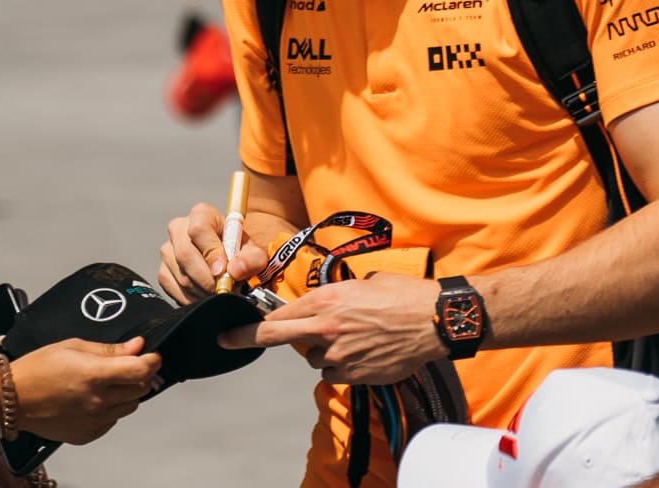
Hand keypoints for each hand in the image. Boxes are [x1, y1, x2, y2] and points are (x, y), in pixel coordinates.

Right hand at [10, 337, 162, 444]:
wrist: (12, 399)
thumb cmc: (37, 369)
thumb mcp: (73, 346)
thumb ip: (109, 349)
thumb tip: (136, 346)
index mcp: (95, 375)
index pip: (143, 370)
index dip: (153, 360)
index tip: (152, 355)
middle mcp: (98, 401)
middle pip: (141, 388)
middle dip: (139, 375)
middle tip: (125, 366)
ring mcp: (94, 420)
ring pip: (130, 406)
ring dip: (126, 393)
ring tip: (105, 383)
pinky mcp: (87, 434)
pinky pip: (112, 420)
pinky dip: (111, 409)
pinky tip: (94, 399)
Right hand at [158, 202, 268, 304]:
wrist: (228, 263)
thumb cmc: (238, 252)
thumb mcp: (252, 252)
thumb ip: (252, 258)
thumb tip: (235, 269)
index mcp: (201, 214)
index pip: (199, 228)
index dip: (211, 252)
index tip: (223, 270)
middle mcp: (179, 228)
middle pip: (185, 254)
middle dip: (207, 278)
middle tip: (223, 289)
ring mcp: (168, 250)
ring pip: (181, 275)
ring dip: (203, 291)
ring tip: (220, 292)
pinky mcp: (163, 272)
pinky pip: (175, 289)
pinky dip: (193, 298)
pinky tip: (207, 295)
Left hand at [219, 272, 446, 384]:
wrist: (433, 320)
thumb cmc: (402, 295)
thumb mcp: (362, 284)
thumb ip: (335, 297)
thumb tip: (324, 305)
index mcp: (325, 301)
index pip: (278, 314)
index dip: (254, 321)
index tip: (234, 326)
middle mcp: (325, 328)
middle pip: (274, 336)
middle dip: (245, 338)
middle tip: (226, 340)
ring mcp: (338, 355)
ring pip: (313, 358)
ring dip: (322, 351)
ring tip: (353, 338)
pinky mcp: (354, 374)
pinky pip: (335, 373)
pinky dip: (342, 366)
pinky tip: (363, 352)